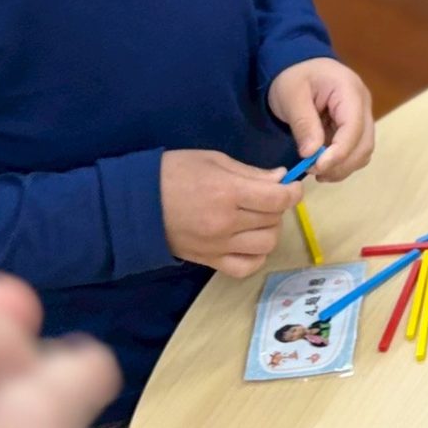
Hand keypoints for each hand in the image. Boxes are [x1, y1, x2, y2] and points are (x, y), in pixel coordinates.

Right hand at [159, 150, 302, 277]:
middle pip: (274, 221)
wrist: (135, 204)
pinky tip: (250, 242)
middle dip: (279, 207)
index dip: (293, 192)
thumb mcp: (213, 160)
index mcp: (229, 192)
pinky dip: (255, 256)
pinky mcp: (209, 261)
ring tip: (259, 219)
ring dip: (270, 231)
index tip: (291, 186)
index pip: (278, 199)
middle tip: (268, 197)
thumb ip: (251, 172)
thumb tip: (281, 179)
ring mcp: (218, 246)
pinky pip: (245, 267)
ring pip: (266, 246)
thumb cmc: (172, 173)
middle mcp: (226, 223)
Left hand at [266, 57, 374, 182]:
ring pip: (364, 150)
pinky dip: (343, 162)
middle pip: (365, 143)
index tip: (316, 168)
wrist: (297, 64)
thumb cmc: (293, 77)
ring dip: (344, 166)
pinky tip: (323, 165)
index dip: (339, 152)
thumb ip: (304, 124)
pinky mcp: (355, 126)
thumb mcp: (291, 96)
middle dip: (342, 164)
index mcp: (349, 90)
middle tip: (314, 173)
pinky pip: (356, 150)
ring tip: (317, 171)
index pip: (354, 127)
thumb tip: (311, 155)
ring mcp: (362, 115)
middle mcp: (363, 104)